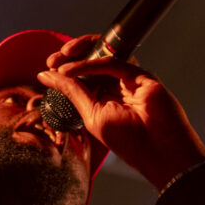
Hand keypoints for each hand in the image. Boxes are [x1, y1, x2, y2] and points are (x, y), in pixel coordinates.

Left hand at [36, 35, 204, 192]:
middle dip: (68, 58)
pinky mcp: (140, 75)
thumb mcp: (90, 115)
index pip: (81, 77)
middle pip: (90, 62)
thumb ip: (71, 93)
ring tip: (59, 59)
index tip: (46, 71)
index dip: (63, 72)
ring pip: (102, 56)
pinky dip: (89, 64)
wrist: (158, 150)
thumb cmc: (128, 141)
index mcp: (103, 98)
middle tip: (51, 61)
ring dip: (78, 53)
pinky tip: (71, 70)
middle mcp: (115, 86)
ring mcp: (128, 79)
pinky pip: (112, 63)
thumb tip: (46, 76)